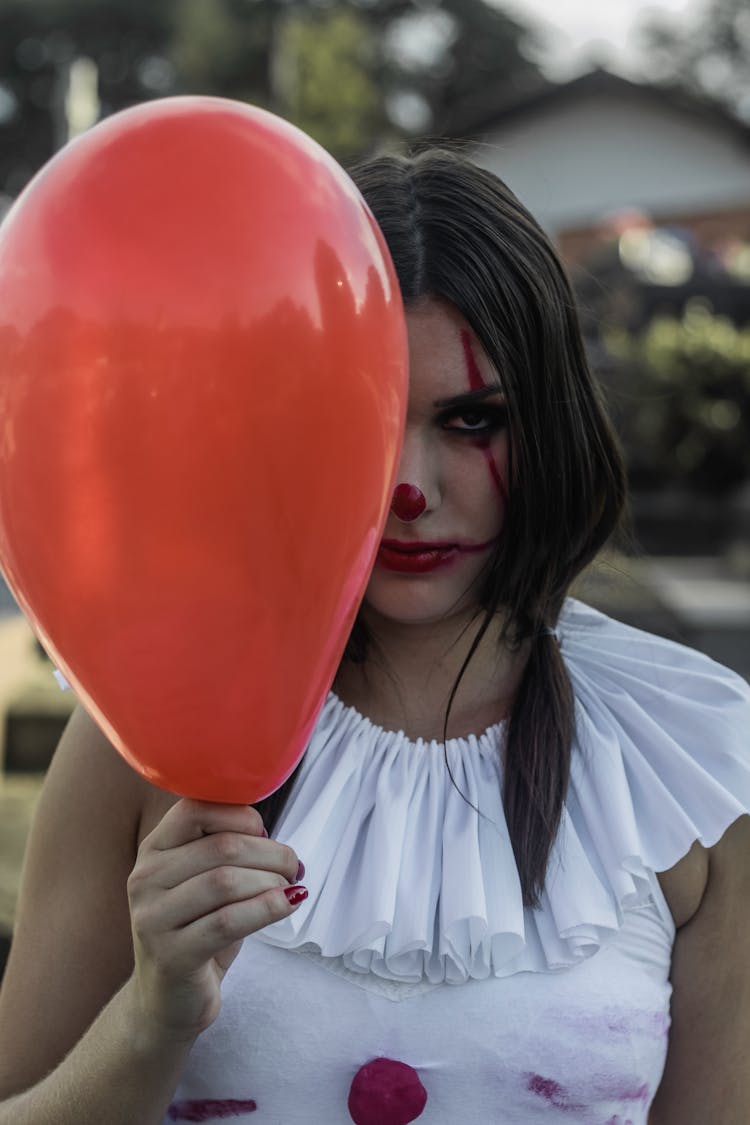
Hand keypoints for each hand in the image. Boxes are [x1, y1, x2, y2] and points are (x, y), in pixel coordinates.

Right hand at [126, 800, 303, 1042]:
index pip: (195, 809)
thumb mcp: (203, 881)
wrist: (166, 1001)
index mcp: (153, 851)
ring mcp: (154, 919)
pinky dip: (267, 908)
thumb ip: (226, 851)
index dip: (241, 815)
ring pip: (227, 881)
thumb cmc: (196, 931)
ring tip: (291, 887)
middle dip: (270, 852)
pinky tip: (288, 904)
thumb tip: (273, 838)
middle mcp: (145, 879)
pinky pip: (228, 921)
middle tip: (293, 866)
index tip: (265, 833)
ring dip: (271, 881)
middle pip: (222, 846)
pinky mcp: (172, 955)